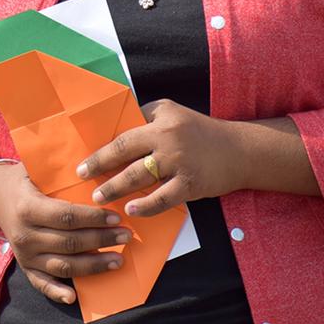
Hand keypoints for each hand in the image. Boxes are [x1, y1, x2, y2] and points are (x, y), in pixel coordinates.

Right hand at [0, 162, 127, 304]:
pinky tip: (75, 297)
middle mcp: (25, 234)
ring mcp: (24, 254)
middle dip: (102, 240)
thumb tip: (96, 168)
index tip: (116, 217)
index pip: (67, 217)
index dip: (93, 218)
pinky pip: (42, 283)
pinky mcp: (25, 266)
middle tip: (126, 235)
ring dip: (93, 266)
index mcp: (28, 208)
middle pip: (70, 242)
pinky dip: (57, 292)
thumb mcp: (37, 170)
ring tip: (118, 260)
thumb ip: (61, 172)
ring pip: (63, 265)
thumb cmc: (25, 180)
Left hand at [78, 99, 245, 216]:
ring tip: (99, 197)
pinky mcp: (191, 184)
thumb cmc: (200, 131)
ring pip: (140, 177)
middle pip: (125, 154)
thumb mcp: (171, 113)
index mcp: (159, 121)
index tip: (82, 163)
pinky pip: (164, 198)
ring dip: (116, 188)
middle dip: (100, 168)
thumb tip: (112, 131)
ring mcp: (179, 163)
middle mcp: (167, 140)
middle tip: (82, 178)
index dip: (101, 152)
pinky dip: (146, 206)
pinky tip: (131, 210)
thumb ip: (144, 117)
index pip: (122, 136)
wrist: (241, 150)